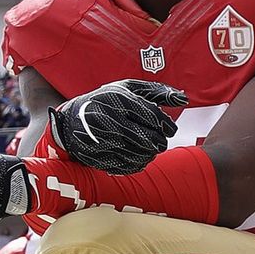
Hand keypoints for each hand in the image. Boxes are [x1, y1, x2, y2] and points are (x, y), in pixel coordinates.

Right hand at [49, 80, 186, 173]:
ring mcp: (101, 140)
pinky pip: (126, 166)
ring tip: (149, 148)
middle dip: (160, 142)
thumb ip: (157, 91)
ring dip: (150, 154)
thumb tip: (183, 97)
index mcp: (118, 100)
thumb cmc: (106, 101)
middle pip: (149, 139)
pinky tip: (138, 157)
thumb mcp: (128, 88)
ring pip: (140, 154)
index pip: (154, 116)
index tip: (169, 128)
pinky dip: (138, 164)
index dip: (167, 125)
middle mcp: (108, 119)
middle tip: (160, 140)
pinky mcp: (96, 156)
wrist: (71, 120)